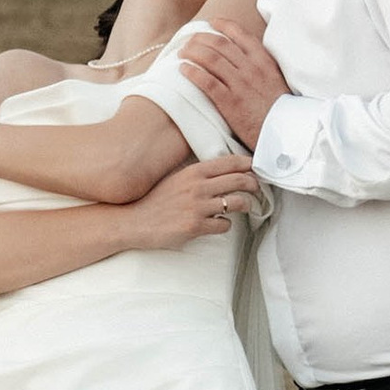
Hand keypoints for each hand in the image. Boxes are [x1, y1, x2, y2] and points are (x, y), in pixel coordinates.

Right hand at [121, 156, 261, 248]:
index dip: (248, 164)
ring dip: (245, 205)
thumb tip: (221, 173)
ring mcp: (198, 207)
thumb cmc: (154, 200)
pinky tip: (219, 223)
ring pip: (237, 202)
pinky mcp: (196, 226)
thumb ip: (197, 175)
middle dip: (254, 184)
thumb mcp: (176, 179)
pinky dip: (225, 224)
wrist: (133, 220)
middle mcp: (198, 187)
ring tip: (244, 206)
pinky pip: (224, 224)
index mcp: (193, 172)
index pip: (230, 162)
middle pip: (240, 180)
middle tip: (257, 188)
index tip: (254, 168)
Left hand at [178, 26, 291, 150]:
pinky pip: (206, 81)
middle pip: (220, 44)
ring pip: (210, 59)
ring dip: (192, 52)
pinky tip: (183, 69)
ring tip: (182, 52)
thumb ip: (261, 66)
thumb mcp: (276, 80)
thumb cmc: (280, 110)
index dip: (223, 25)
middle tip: (190, 40)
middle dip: (201, 38)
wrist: (284, 133)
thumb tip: (244, 55)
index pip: (241, 34)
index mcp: (264, 61)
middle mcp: (251, 69)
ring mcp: (240, 85)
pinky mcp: (230, 102)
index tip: (211, 22)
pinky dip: (192, 72)